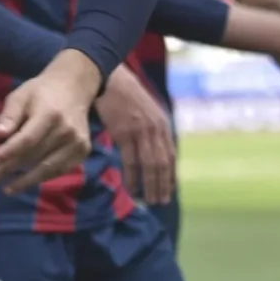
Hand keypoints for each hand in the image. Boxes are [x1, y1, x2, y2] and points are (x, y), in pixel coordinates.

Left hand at [0, 53, 98, 191]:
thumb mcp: (20, 96)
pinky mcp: (83, 151)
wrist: (74, 88)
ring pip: (47, 168)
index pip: (27, 139)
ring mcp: (78, 143)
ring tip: (6, 187)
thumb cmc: (41, 92)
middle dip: (10, 169)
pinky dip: (41, 177)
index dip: (9, 152)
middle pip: (35, 156)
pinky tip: (25, 182)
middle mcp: (67, 130)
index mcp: (50, 114)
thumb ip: (9, 115)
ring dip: (25, 180)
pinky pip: (59, 170)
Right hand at [95, 65, 176, 206]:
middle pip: (162, 164)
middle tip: (160, 202)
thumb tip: (154, 149)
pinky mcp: (124, 133)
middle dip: (162, 185)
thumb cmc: (124, 95)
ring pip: (149, 165)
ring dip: (149, 186)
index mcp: (162, 125)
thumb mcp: (147, 110)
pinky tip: (132, 189)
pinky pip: (131, 161)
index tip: (168, 191)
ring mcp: (141, 131)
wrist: (109, 78)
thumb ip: (152, 129)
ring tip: (148, 200)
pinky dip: (132, 178)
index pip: (170, 156)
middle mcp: (155, 129)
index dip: (170, 176)